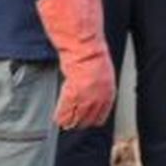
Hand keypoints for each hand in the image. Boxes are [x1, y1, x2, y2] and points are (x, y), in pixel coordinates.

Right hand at [35, 0, 116, 129]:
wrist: (83, 40)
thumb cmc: (90, 50)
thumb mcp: (99, 68)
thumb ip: (96, 82)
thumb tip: (90, 87)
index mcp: (108, 90)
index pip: (101, 113)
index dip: (91, 118)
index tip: (84, 121)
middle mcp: (100, 95)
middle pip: (89, 118)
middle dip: (80, 121)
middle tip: (71, 124)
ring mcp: (88, 94)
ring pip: (77, 116)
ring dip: (69, 120)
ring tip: (62, 123)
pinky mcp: (75, 91)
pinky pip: (66, 109)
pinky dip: (61, 114)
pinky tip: (57, 118)